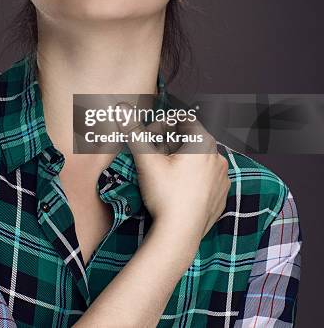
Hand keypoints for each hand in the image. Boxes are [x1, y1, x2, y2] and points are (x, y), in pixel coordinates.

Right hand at [120, 112, 230, 240]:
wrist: (179, 235)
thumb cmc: (165, 195)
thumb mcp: (147, 160)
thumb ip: (135, 132)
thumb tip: (122, 108)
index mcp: (203, 142)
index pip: (185, 119)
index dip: (165, 124)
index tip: (152, 135)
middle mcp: (218, 156)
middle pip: (192, 139)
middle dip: (173, 142)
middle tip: (155, 154)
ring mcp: (222, 177)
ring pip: (201, 158)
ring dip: (184, 159)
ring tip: (166, 173)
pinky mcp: (222, 195)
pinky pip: (207, 178)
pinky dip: (194, 177)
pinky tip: (179, 188)